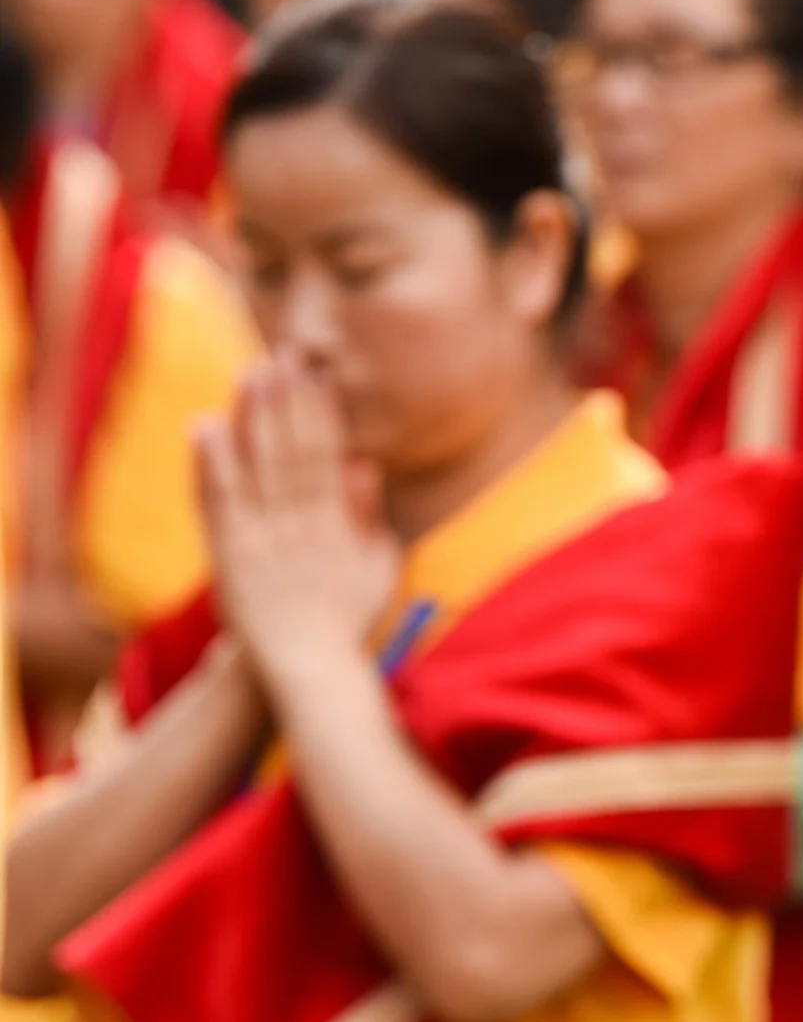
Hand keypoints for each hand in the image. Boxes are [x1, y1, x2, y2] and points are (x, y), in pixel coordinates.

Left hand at [198, 356, 399, 685]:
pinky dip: (211, 464)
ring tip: (251, 374)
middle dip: (288, 400)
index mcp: (337, 522)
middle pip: (292, 448)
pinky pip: (218, 502)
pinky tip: (205, 427)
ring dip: (254, 417)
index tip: (318, 375)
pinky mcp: (230, 555)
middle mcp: (300, 523)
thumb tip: (366, 465)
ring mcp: (263, 537)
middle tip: (283, 356)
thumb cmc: (347, 618)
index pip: (328, 453)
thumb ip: (371, 516)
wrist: (305, 666)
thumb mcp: (378, 566)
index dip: (323, 411)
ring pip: (257, 464)